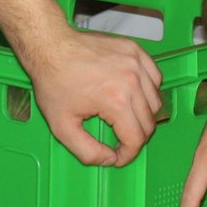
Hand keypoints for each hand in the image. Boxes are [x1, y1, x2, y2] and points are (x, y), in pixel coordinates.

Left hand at [16, 25, 163, 166]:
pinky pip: (154, 78)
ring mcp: (136, 63)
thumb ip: (88, 152)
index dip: (127, 155)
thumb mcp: (62, 127)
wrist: (50, 46)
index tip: (117, 156)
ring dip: (142, 115)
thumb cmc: (54, 83)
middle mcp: (132, 81)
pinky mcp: (136, 50)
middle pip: (149, 122)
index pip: (136, 139)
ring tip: (122, 116)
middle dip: (135, 137)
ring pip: (155, 101)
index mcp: (116, 101)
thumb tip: (110, 160)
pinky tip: (131, 94)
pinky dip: (148, 90)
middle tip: (119, 139)